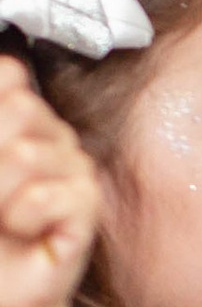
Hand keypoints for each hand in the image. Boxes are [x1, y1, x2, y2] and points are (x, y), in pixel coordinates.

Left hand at [0, 62, 98, 306]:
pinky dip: (20, 219)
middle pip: (19, 107)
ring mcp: (75, 167)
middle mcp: (52, 134)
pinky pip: (44, 196)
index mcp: (21, 116)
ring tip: (3, 217)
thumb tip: (9, 83)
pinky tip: (25, 230)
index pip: (9, 76)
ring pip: (26, 154)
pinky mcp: (88, 205)